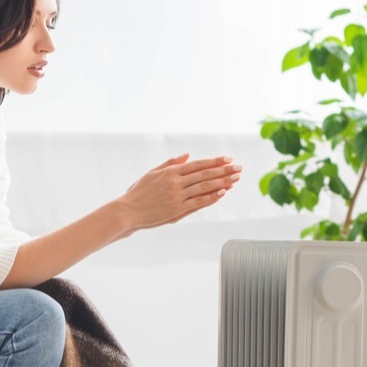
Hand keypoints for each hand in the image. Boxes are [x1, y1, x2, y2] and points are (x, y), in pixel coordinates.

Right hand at [115, 153, 240, 237]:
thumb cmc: (138, 193)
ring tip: (235, 179)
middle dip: (224, 170)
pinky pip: (198, 202)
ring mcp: (177, 197)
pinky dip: (211, 197)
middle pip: (204, 174)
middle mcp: (175, 182)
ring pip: (204, 187)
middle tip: (238, 167)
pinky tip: (223, 193)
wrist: (127, 211)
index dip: (214, 161)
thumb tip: (187, 155)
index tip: (228, 158)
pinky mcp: (177, 211)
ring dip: (222, 182)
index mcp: (170, 172)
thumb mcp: (152, 173)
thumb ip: (170, 163)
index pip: (197, 164)